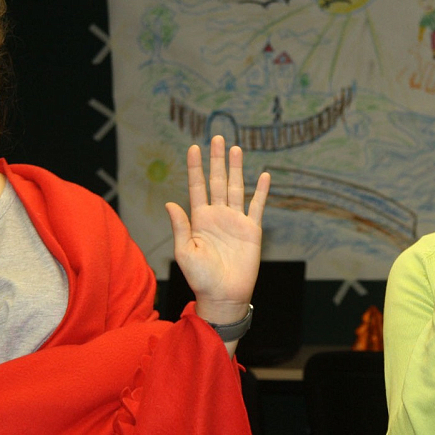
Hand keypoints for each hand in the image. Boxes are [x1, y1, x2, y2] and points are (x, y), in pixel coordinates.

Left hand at [166, 136, 270, 326]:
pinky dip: (261, 191)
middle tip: (217, 138)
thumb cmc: (200, 278)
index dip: (195, 167)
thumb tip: (170, 203)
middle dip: (217, 160)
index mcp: (199, 218)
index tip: (194, 148)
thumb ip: (180, 226)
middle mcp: (217, 215)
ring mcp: (235, 221)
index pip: (197, 187)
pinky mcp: (252, 230)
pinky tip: (264, 175)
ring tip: (235, 148)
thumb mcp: (185, 252)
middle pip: (217, 181)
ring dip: (236, 168)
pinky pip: (257, 206)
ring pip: (237, 188)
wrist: (223, 296)